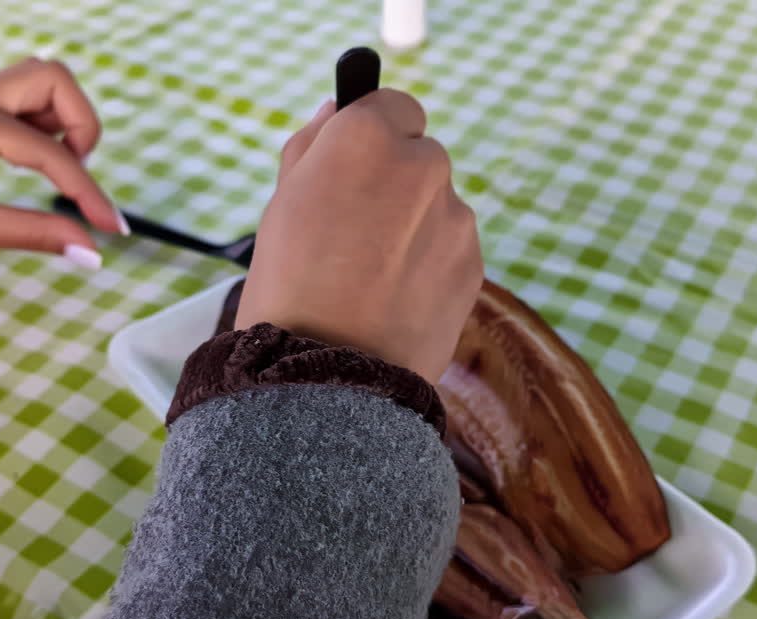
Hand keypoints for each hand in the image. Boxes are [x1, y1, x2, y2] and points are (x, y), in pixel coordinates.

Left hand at [0, 58, 123, 265]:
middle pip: (53, 79)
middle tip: (76, 169)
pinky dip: (50, 125)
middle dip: (81, 123)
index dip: (87, 189)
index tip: (112, 225)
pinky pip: (30, 99)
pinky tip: (43, 162)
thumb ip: (40, 235)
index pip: (49, 151)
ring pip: (45, 82)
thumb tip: (93, 253)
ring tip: (60, 168)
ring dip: (67, 120)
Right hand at [236, 91, 481, 382]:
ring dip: (415, 228)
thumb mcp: (282, 204)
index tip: (356, 164)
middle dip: (396, 183)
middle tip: (355, 234)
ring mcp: (455, 215)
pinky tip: (396, 300)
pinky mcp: (474, 262)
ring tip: (372, 279)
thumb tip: (338, 108)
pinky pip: (452, 249)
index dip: (375, 134)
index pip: (394, 104)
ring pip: (438, 206)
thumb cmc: (290, 287)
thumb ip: (313, 145)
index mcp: (367, 137)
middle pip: (420, 156)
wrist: (328, 376)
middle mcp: (422, 164)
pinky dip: (431, 265)